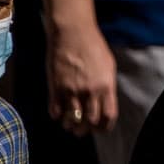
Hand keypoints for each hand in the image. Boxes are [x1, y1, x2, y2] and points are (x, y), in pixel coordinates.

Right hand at [47, 18, 118, 132]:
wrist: (72, 33)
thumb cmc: (93, 46)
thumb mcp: (108, 65)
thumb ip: (106, 85)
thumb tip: (104, 102)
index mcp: (106, 86)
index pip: (108, 116)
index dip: (105, 127)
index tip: (101, 129)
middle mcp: (89, 91)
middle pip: (89, 122)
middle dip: (86, 129)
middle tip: (83, 130)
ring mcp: (71, 91)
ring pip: (71, 120)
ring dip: (71, 125)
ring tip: (70, 125)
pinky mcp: (55, 88)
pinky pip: (55, 110)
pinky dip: (57, 115)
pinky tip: (58, 113)